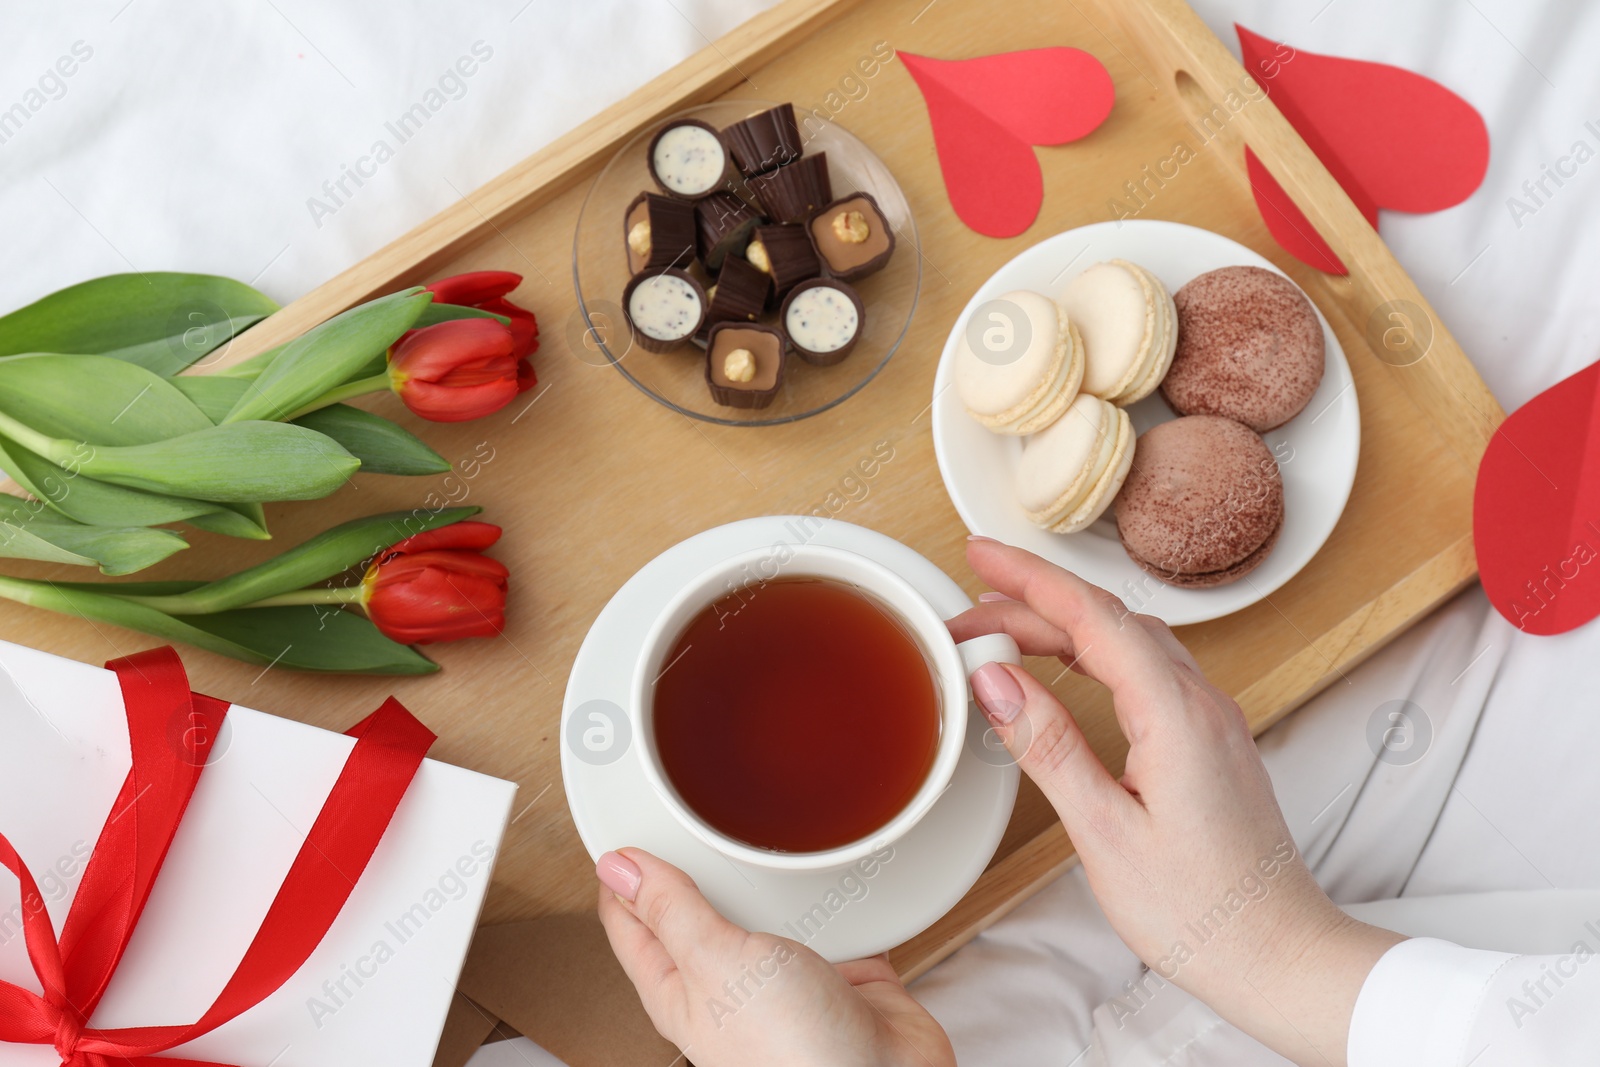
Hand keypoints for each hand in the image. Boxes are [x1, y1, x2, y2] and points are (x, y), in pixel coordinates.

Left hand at [596, 848, 954, 1066]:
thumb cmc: (793, 1051)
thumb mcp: (716, 963)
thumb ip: (670, 911)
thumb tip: (617, 866)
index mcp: (678, 987)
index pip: (630, 919)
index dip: (623, 868)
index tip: (626, 817)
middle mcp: (727, 982)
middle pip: (699, 906)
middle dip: (700, 858)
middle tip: (701, 805)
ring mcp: (784, 977)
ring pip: (766, 906)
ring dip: (773, 873)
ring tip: (773, 826)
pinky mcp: (838, 970)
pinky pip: (831, 915)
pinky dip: (835, 891)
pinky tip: (834, 865)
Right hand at [949, 538, 1401, 1066]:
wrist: (1278, 955)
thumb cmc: (1200, 912)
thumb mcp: (1104, 832)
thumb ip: (1049, 747)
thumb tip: (997, 680)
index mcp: (1176, 715)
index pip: (1092, 617)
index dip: (1030, 578)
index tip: (980, 553)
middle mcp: (1201, 703)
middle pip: (1108, 622)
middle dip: (1032, 603)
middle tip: (965, 612)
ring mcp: (1211, 719)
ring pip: (1130, 641)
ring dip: (1063, 625)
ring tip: (1001, 632)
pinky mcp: (1210, 742)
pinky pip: (1148, 669)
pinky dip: (1095, 652)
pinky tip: (1065, 668)